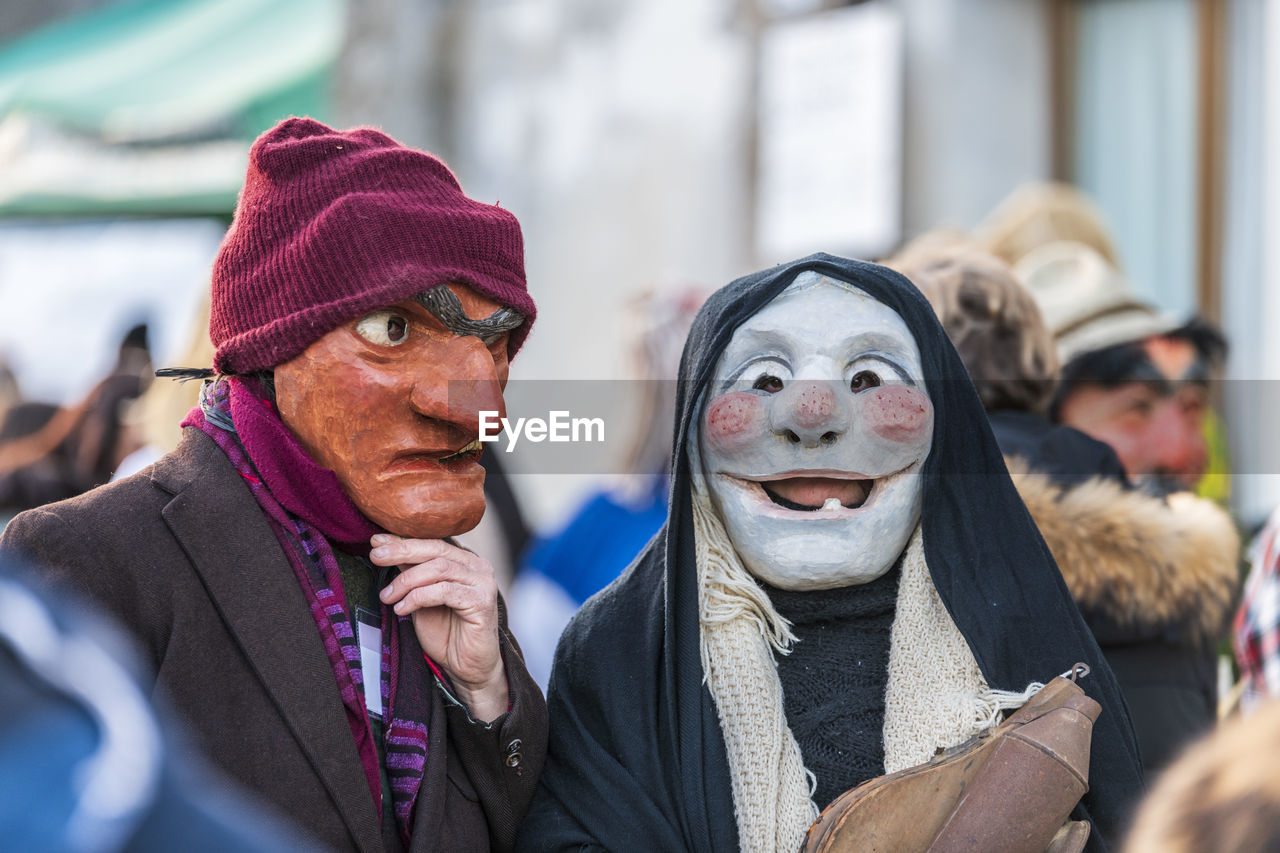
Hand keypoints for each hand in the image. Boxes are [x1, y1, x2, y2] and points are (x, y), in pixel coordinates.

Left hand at [371, 534, 507, 722]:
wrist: (467, 668)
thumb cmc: (446, 633)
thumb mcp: (420, 598)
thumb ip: (410, 574)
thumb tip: (384, 547)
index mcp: (465, 561)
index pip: (432, 542)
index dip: (403, 540)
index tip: (376, 542)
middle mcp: (478, 567)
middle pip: (436, 549)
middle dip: (402, 550)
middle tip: (376, 556)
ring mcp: (483, 583)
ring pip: (439, 568)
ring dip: (407, 581)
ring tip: (387, 597)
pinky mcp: (482, 602)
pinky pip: (444, 591)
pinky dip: (418, 597)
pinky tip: (402, 609)